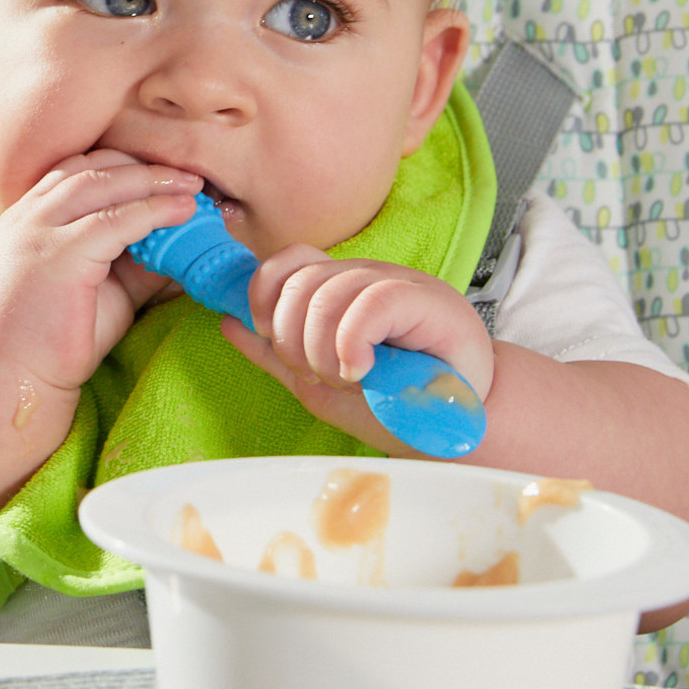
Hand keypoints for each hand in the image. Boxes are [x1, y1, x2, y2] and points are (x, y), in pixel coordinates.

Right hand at [0, 150, 199, 388]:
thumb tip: (178, 240)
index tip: (158, 172)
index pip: (73, 171)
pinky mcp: (58, 257)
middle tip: (185, 173)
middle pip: (89, 168)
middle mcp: (25, 218)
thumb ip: (127, 260)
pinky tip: (182, 211)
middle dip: (142, 165)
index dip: (120, 166)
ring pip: (102, 185)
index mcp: (24, 220)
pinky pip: (115, 221)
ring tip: (191, 186)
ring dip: (152, 181)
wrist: (11, 379)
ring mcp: (37, 234)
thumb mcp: (94, 288)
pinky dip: (154, 210)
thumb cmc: (49, 341)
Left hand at [222, 245, 492, 455]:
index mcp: (339, 288)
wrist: (460, 425)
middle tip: (321, 375)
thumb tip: (228, 322)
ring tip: (348, 379)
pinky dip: (351, 344)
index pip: (284, 263)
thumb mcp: (321, 383)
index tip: (275, 342)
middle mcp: (364, 277)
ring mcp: (396, 283)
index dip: (265, 297)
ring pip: (326, 294)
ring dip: (322, 350)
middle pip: (297, 283)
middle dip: (292, 340)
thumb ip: (275, 354)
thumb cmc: (396, 404)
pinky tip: (361, 370)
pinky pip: (367, 303)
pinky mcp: (425, 299)